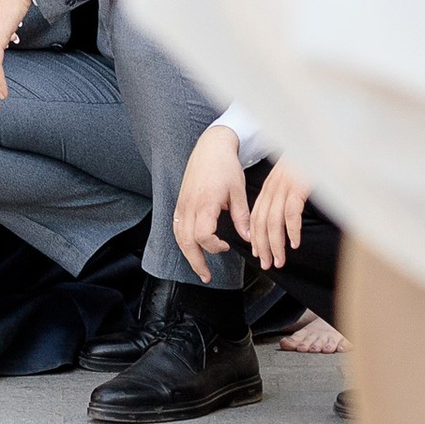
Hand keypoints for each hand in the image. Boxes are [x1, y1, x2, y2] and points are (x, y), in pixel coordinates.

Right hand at [173, 122, 251, 277]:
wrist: (211, 147)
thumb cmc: (225, 166)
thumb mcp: (238, 191)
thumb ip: (242, 217)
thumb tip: (248, 238)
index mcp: (205, 203)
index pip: (203, 235)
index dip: (213, 246)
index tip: (226, 246)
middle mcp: (189, 205)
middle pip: (186, 241)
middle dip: (195, 261)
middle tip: (206, 276)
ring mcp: (182, 203)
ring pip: (178, 235)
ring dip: (187, 253)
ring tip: (198, 266)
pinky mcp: (180, 201)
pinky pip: (176, 226)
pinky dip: (182, 240)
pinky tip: (190, 247)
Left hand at [246, 156, 312, 269]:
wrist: (318, 141)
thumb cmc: (309, 161)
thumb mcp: (291, 178)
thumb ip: (285, 195)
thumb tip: (285, 219)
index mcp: (270, 187)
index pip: (256, 216)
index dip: (256, 237)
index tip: (258, 253)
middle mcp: (273, 188)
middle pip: (261, 222)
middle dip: (263, 246)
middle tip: (267, 264)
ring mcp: (285, 187)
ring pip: (273, 221)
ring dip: (275, 244)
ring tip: (279, 260)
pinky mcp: (298, 186)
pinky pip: (291, 212)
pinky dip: (291, 230)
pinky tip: (294, 243)